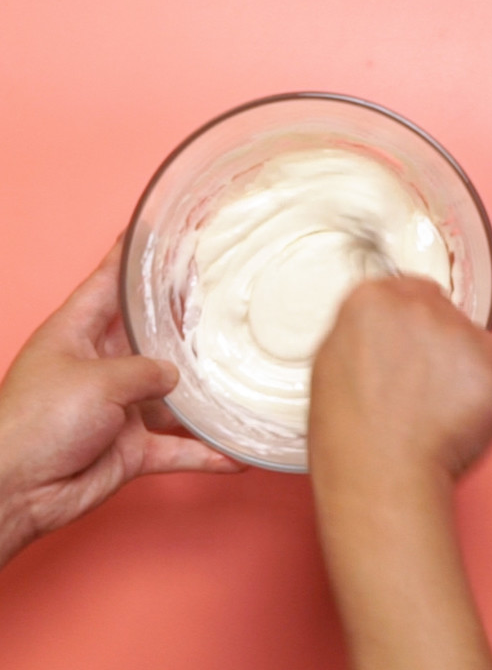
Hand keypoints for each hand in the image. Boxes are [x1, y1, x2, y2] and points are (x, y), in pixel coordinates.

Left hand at [0, 241, 240, 565]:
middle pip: (150, 336)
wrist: (17, 492)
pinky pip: (175, 447)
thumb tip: (174, 376)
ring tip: (241, 376)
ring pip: (171, 395)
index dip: (130, 254)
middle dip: (182, 321)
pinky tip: (236, 455)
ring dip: (202, 395)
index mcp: (77, 333)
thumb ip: (145, 371)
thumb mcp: (96, 380)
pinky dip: (203, 453)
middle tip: (220, 299)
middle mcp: (101, 365)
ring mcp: (118, 407)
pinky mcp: (131, 447)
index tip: (154, 227)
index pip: (107, 282)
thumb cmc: (39, 422)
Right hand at [310, 276, 491, 489]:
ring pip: (472, 342)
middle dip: (436, 341)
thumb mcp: (330, 361)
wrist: (379, 475)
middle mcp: (421, 306)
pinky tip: (459, 420)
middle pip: (442, 311)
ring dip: (462, 367)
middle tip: (420, 386)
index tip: (408, 346)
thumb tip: (385, 327)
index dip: (408, 324)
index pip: (406, 290)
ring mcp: (464, 335)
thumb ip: (364, 329)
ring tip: (436, 411)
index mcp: (373, 299)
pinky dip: (489, 395)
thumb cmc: (347, 432)